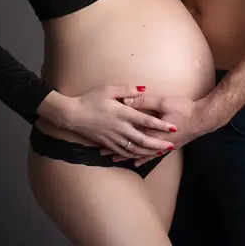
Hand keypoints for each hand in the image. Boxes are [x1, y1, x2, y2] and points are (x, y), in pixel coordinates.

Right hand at [40, 85, 177, 157]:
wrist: (72, 115)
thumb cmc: (90, 99)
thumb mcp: (108, 89)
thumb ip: (127, 89)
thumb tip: (143, 88)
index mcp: (122, 113)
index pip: (145, 120)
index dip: (160, 124)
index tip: (172, 127)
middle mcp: (119, 127)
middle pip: (142, 139)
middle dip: (158, 143)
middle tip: (171, 146)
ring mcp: (113, 137)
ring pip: (134, 148)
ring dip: (148, 152)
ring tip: (160, 153)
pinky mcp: (107, 143)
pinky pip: (123, 152)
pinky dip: (133, 156)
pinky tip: (141, 157)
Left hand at [99, 93, 201, 166]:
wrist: (203, 119)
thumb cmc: (185, 109)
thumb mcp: (164, 102)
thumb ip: (145, 101)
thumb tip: (126, 101)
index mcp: (153, 131)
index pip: (130, 135)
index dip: (116, 137)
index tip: (102, 140)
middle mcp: (156, 142)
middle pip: (132, 148)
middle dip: (117, 150)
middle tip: (102, 153)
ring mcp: (163, 146)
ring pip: (141, 154)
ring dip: (127, 155)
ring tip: (114, 159)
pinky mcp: (168, 146)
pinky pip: (152, 155)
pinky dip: (143, 158)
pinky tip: (136, 162)